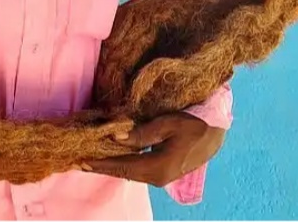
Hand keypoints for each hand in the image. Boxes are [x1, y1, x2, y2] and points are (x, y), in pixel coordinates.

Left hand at [81, 113, 224, 187]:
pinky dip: (122, 163)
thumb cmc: (195, 121)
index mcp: (158, 167)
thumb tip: (115, 138)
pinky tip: (112, 156)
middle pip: (123, 172)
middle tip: (78, 161)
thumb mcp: (169, 122)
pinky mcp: (164, 170)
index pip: (122, 166)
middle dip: (101, 166)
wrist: (219, 129)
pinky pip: (137, 168)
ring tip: (90, 159)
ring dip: (111, 165)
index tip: (80, 160)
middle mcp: (158, 177)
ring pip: (130, 171)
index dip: (100, 164)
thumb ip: (142, 133)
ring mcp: (162, 176)